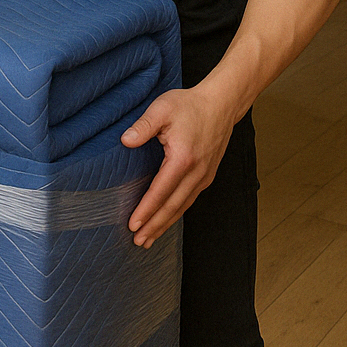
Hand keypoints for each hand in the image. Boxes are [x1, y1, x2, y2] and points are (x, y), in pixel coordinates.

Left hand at [120, 84, 236, 247]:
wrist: (220, 104)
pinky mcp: (206, 176)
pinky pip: (189, 200)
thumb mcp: (162, 109)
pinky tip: (166, 220)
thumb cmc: (188, 105)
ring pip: (182, 207)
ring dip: (165, 224)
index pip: (160, 191)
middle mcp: (196, 173)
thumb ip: (143, 126)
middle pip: (172, 206)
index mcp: (182, 159)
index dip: (146, 210)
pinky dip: (176, 213)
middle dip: (155, 226)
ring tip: (149, 239)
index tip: (133, 225)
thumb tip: (126, 141)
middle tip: (138, 242)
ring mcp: (204, 176)